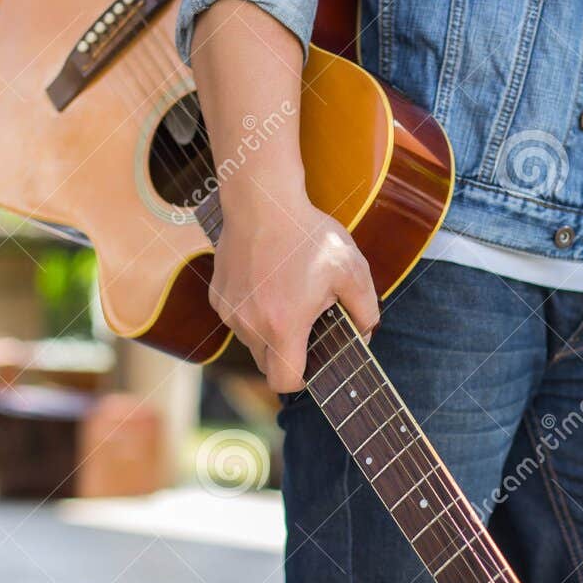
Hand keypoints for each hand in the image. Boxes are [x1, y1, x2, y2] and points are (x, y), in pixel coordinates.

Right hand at [208, 194, 378, 392]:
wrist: (262, 200)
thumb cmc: (307, 233)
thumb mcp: (351, 269)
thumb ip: (366, 309)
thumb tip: (366, 333)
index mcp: (283, 325)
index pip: (284, 382)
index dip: (300, 381)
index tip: (311, 365)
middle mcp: (249, 324)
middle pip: (267, 365)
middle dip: (287, 355)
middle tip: (306, 326)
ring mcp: (230, 311)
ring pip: (251, 342)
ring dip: (269, 332)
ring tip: (287, 297)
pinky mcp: (217, 296)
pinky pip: (238, 319)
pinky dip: (253, 312)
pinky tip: (269, 283)